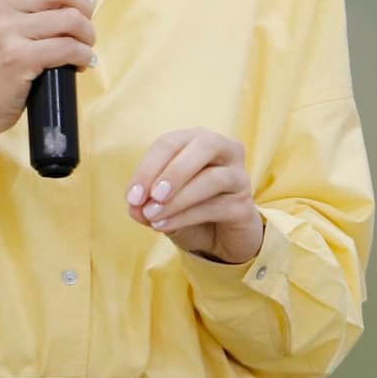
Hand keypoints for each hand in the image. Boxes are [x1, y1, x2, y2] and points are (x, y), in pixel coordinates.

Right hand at [0, 0, 95, 148]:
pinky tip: (80, 64)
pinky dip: (82, 56)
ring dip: (87, 35)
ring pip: (70, 18)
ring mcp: (4, 30)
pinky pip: (67, 48)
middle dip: (85, 8)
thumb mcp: (16, 19)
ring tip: (83, 47)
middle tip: (84, 28)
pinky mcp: (16, 58)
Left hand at [126, 128, 264, 264]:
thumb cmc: (187, 208)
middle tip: (151, 197)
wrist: (219, 238)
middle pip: (204, 145)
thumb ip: (146, 202)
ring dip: (178, 198)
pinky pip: (217, 206)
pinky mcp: (245, 205)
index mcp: (197, 140)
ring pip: (212, 178)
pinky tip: (165, 225)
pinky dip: (186, 216)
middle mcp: (224, 150)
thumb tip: (135, 207)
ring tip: (153, 216)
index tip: (132, 196)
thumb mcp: (160, 203)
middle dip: (173, 171)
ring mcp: (239, 176)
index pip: (171, 142)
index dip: (149, 167)